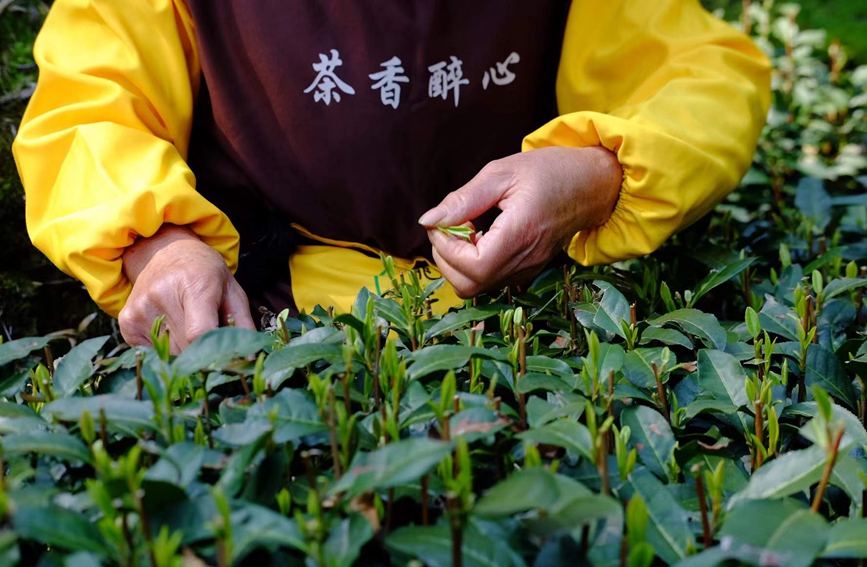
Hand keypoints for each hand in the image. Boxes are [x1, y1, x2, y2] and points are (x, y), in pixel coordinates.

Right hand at [118, 224, 254, 353]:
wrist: (165, 252)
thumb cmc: (205, 273)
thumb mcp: (232, 291)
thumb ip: (242, 324)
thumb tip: (248, 360)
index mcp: (194, 284)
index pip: (198, 333)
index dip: (212, 353)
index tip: (223, 361)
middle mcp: (162, 295)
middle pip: (185, 349)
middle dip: (201, 354)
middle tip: (209, 342)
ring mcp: (140, 309)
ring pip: (168, 354)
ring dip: (183, 352)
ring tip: (189, 330)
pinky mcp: (126, 321)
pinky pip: (151, 352)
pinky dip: (164, 349)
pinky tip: (171, 329)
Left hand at [419, 146, 621, 297]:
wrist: (592, 184)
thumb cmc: (549, 172)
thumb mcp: (502, 173)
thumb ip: (463, 199)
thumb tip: (428, 220)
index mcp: (521, 234)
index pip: (473, 267)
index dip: (446, 249)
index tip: (443, 222)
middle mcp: (525, 260)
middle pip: (468, 286)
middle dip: (445, 258)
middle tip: (450, 225)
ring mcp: (528, 270)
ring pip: (475, 288)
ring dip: (458, 262)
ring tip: (466, 229)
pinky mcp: (527, 271)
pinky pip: (489, 280)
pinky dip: (473, 264)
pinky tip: (481, 236)